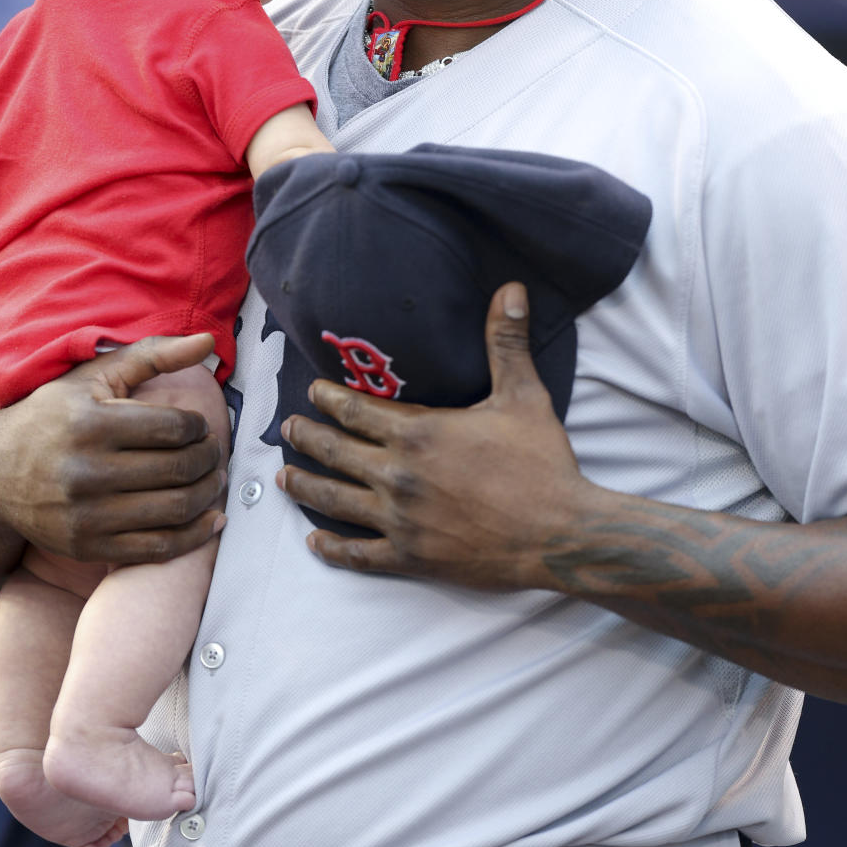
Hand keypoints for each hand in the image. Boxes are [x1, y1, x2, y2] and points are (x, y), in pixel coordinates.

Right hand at [0, 333, 224, 571]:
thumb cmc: (52, 415)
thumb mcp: (95, 375)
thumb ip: (154, 355)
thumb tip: (207, 340)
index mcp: (91, 423)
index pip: (175, 428)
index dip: (199, 427)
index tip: (199, 427)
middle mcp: (86, 471)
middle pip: (179, 469)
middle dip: (209, 459)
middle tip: (212, 452)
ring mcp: (86, 515)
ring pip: (174, 510)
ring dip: (208, 494)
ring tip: (212, 479)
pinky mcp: (87, 547)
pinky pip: (157, 548)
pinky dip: (194, 536)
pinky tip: (211, 519)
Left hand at [278, 284, 590, 588]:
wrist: (560, 534)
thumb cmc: (541, 463)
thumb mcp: (523, 395)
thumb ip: (506, 342)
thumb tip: (510, 288)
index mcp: (419, 432)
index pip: (357, 410)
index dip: (329, 399)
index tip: (312, 392)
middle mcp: (399, 475)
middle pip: (336, 452)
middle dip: (308, 438)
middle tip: (287, 429)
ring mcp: (401, 521)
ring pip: (336, 502)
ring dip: (306, 488)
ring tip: (286, 479)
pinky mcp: (411, 558)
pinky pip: (360, 555)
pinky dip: (333, 550)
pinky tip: (316, 544)